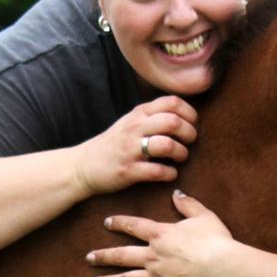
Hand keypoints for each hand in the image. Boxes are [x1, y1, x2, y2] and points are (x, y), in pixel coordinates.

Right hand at [73, 98, 197, 195]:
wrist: (83, 165)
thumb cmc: (114, 144)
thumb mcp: (130, 121)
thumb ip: (153, 115)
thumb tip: (183, 116)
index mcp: (138, 113)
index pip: (172, 102)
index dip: (189, 113)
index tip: (192, 124)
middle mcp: (134, 128)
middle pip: (173, 122)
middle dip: (189, 133)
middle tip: (189, 142)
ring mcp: (130, 150)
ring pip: (167, 145)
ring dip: (181, 153)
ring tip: (181, 157)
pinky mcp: (128, 171)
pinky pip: (157, 171)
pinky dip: (170, 174)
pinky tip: (170, 174)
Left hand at [87, 191, 235, 276]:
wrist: (222, 267)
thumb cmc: (215, 240)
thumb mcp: (203, 216)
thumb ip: (187, 204)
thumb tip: (176, 193)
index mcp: (161, 235)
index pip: (134, 226)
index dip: (119, 223)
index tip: (106, 223)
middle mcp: (153, 257)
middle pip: (122, 256)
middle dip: (104, 256)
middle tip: (89, 257)